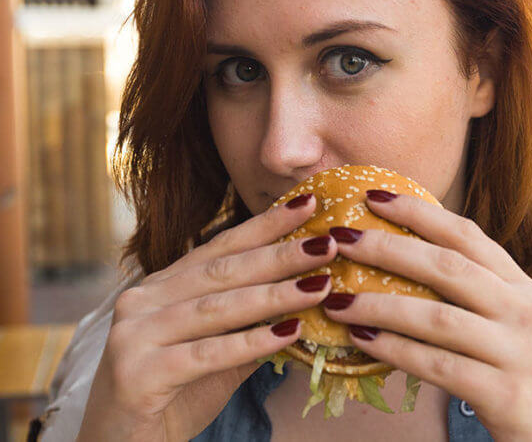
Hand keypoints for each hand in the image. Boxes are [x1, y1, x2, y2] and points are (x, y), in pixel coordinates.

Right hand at [77, 194, 336, 441]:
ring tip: (321, 284)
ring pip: (218, 307)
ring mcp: (136, 335)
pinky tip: (290, 333)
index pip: (221, 247)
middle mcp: (144, 300)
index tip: (309, 204)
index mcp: (162, 287)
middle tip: (328, 241)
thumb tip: (307, 294)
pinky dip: (252, 343)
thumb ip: (250, 325)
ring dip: (275, 295)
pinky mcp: (138, 373)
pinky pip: (206, 354)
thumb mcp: (217, 353)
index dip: (266, 226)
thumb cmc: (171, 394)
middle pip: (224, 271)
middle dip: (281, 255)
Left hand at [323, 190, 531, 441]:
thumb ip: (478, 296)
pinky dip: (395, 351)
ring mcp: (520, 351)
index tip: (373, 196)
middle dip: (388, 248)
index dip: (418, 212)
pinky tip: (363, 342)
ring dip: (379, 305)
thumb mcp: (517, 326)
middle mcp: (525, 310)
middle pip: (447, 267)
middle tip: (340, 239)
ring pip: (437, 317)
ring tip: (336, 300)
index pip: (467, 236)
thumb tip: (408, 269)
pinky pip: (439, 366)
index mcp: (523, 288)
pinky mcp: (508, 394)